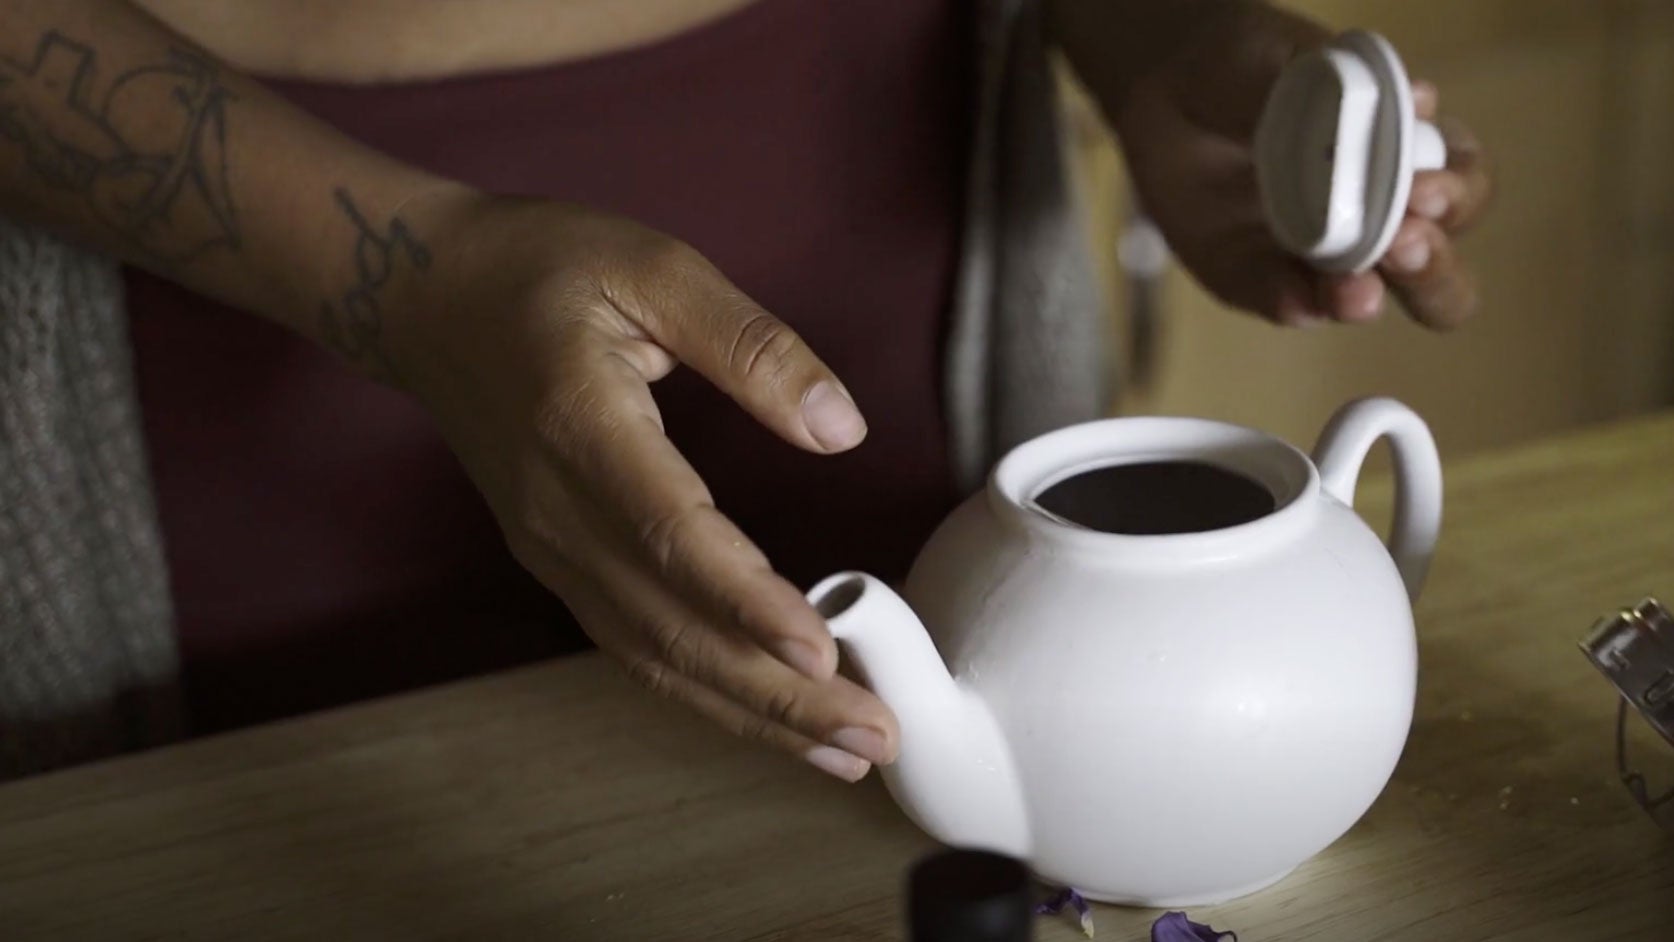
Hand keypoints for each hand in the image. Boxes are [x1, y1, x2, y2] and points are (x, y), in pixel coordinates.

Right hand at [389, 194, 896, 781]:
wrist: (423, 297)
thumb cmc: (540, 269)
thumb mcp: (653, 268)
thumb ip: (750, 345)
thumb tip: (842, 426)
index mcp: (581, 428)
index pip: (671, 535)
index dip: (747, 601)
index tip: (824, 653)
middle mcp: (557, 510)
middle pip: (671, 626)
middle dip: (776, 694)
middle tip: (874, 737)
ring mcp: (550, 547)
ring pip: (654, 654)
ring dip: (750, 713)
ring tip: (843, 752)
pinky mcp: (556, 561)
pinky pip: (633, 643)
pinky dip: (703, 690)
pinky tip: (766, 716)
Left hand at [1059, 0, 1492, 328]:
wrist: (1163, 88)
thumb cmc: (1252, 64)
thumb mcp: (1294, 59)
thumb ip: (1343, 92)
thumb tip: (1406, 111)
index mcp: (1406, 154)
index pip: (1464, 186)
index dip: (1458, 194)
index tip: (1426, 190)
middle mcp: (1373, 216)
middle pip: (1437, 270)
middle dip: (1431, 267)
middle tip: (1404, 244)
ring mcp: (1314, 255)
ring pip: (1366, 299)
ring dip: (1366, 297)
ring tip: (1354, 288)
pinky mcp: (1257, 277)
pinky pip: (1286, 304)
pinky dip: (1294, 305)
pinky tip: (1294, 298)